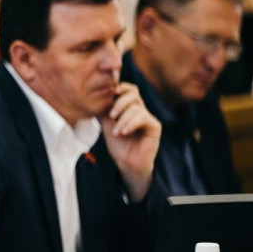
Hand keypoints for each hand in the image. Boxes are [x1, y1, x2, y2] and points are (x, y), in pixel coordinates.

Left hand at [100, 82, 160, 201]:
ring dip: (122, 120)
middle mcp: (141, 111)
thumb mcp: (107, 125)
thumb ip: (104, 110)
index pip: (129, 90)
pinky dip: (131, 124)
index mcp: (130, 108)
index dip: (121, 87)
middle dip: (119, 103)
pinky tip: (124, 133)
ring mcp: (148, 118)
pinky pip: (143, 118)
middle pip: (133, 94)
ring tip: (116, 133)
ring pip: (136, 107)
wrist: (127, 164)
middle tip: (111, 116)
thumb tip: (97, 96)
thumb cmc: (118, 146)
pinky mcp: (154, 127)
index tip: (110, 93)